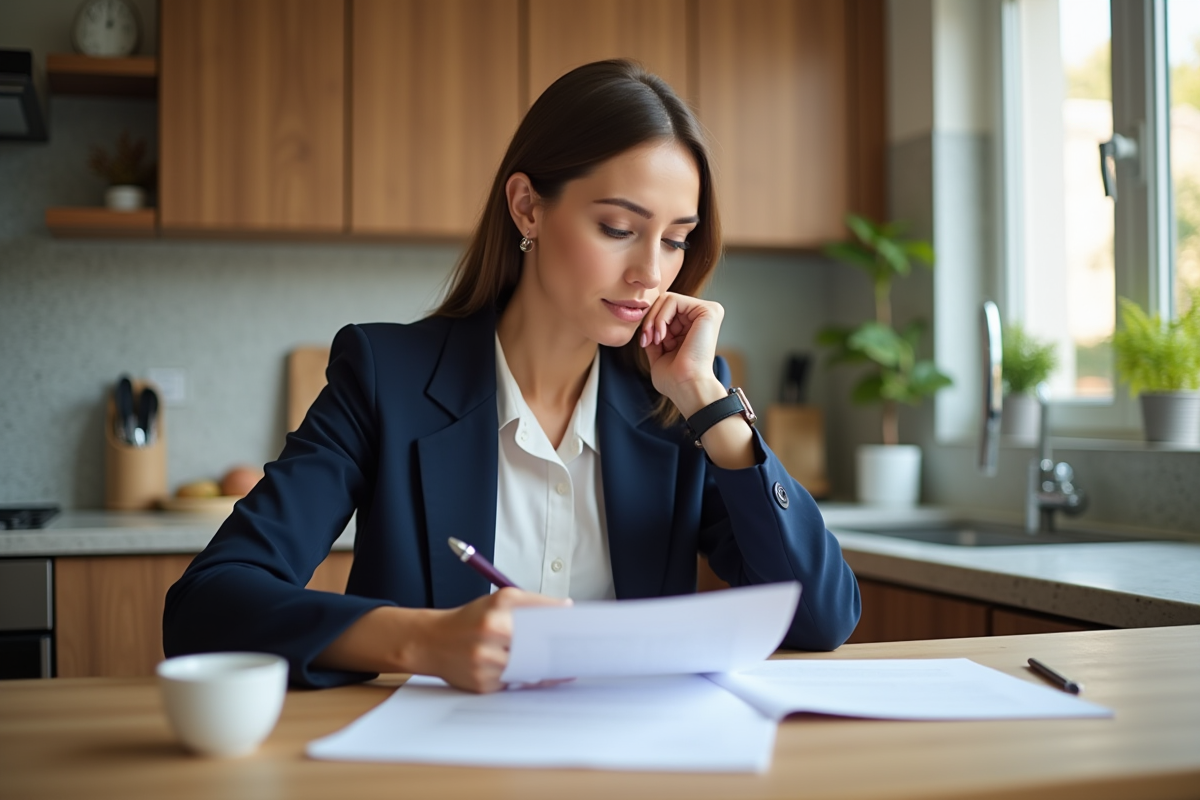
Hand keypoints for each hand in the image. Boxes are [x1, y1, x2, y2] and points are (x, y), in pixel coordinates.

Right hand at [409, 588, 569, 692]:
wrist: (431, 641)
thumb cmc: (469, 620)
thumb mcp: (498, 600)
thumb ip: (532, 602)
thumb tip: (566, 608)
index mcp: (497, 614)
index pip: (540, 617)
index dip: (562, 623)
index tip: (579, 627)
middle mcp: (490, 638)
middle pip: (538, 647)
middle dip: (559, 650)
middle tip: (578, 652)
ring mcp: (486, 664)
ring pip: (530, 669)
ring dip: (549, 668)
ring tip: (567, 667)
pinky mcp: (483, 685)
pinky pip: (515, 683)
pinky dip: (528, 678)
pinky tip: (539, 674)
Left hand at [640, 292, 727, 416]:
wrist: (686, 387)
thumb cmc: (674, 379)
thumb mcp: (659, 353)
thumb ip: (654, 334)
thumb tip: (645, 319)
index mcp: (693, 327)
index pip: (664, 310)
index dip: (649, 323)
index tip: (644, 342)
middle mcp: (702, 318)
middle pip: (664, 301)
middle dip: (649, 320)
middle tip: (647, 340)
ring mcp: (708, 312)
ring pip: (666, 298)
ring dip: (654, 320)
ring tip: (656, 340)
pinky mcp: (709, 310)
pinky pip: (673, 300)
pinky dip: (661, 317)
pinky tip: (663, 336)